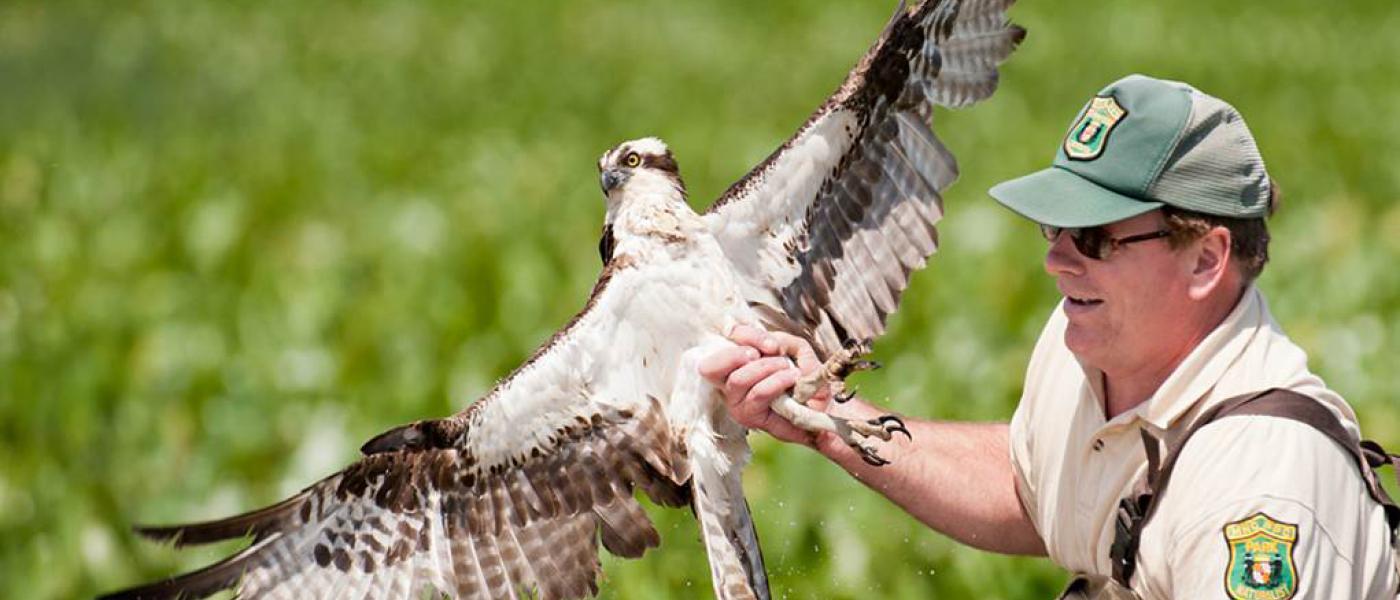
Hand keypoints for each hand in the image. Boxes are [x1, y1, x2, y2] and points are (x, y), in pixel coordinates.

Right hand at [699, 325, 831, 445]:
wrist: (821, 408)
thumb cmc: (805, 381)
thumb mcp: (798, 351)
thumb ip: (784, 340)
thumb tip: (772, 340)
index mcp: (736, 362)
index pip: (724, 342)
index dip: (744, 336)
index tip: (772, 344)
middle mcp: (729, 382)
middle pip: (711, 366)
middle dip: (740, 354)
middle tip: (770, 353)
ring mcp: (736, 401)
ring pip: (737, 380)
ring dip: (766, 368)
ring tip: (789, 370)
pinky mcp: (748, 417)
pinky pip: (757, 395)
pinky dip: (775, 383)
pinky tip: (791, 379)